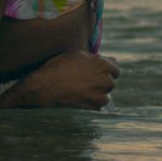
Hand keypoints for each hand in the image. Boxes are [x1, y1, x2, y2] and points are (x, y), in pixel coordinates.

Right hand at [0, 50, 117, 109]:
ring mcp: (101, 95)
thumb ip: (98, 58)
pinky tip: (80, 96)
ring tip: (81, 88)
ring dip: (97, 92)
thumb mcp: (78, 54)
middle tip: (86, 80)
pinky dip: (92, 101)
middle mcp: (106, 80)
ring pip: (105, 94)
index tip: (96, 72)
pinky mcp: (94, 106)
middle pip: (110, 82)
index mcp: (104, 65)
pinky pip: (99, 104)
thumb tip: (113, 60)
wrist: (46, 85)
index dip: (105, 70)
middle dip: (101, 81)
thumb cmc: (60, 65)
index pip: (115, 70)